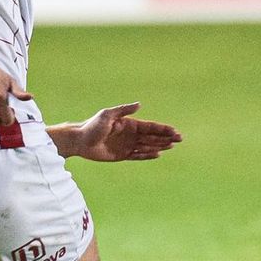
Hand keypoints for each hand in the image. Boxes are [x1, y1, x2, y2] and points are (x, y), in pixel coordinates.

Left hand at [58, 102, 181, 161]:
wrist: (80, 141)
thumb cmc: (92, 126)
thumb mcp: (107, 115)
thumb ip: (124, 110)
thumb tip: (139, 105)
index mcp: (129, 124)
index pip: (150, 127)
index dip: (163, 129)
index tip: (174, 131)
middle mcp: (130, 135)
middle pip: (152, 136)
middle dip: (166, 137)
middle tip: (179, 139)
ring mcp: (127, 145)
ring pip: (148, 146)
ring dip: (160, 145)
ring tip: (172, 146)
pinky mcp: (122, 155)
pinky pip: (138, 156)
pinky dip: (148, 155)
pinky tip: (158, 154)